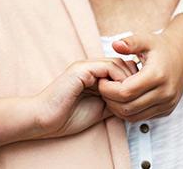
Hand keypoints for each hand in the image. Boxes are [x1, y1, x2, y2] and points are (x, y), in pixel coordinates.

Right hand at [0, 58, 136, 147]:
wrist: (45, 119)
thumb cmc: (67, 117)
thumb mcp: (99, 109)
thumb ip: (113, 102)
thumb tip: (133, 102)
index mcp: (93, 76)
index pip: (120, 69)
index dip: (132, 81)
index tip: (137, 97)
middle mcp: (89, 68)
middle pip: (122, 62)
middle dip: (133, 78)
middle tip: (137, 95)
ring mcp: (85, 67)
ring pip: (117, 62)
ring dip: (127, 79)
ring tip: (128, 96)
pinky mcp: (81, 70)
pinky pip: (107, 67)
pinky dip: (118, 79)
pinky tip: (118, 94)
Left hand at [97, 14, 182, 121]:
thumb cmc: (160, 47)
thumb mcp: (146, 39)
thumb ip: (130, 42)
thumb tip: (115, 45)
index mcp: (157, 75)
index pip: (125, 92)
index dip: (108, 89)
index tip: (101, 79)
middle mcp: (165, 93)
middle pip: (127, 107)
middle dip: (110, 99)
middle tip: (102, 87)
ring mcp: (167, 104)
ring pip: (133, 116)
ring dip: (117, 108)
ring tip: (110, 92)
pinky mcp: (167, 110)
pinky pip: (141, 118)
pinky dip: (128, 112)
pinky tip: (122, 98)